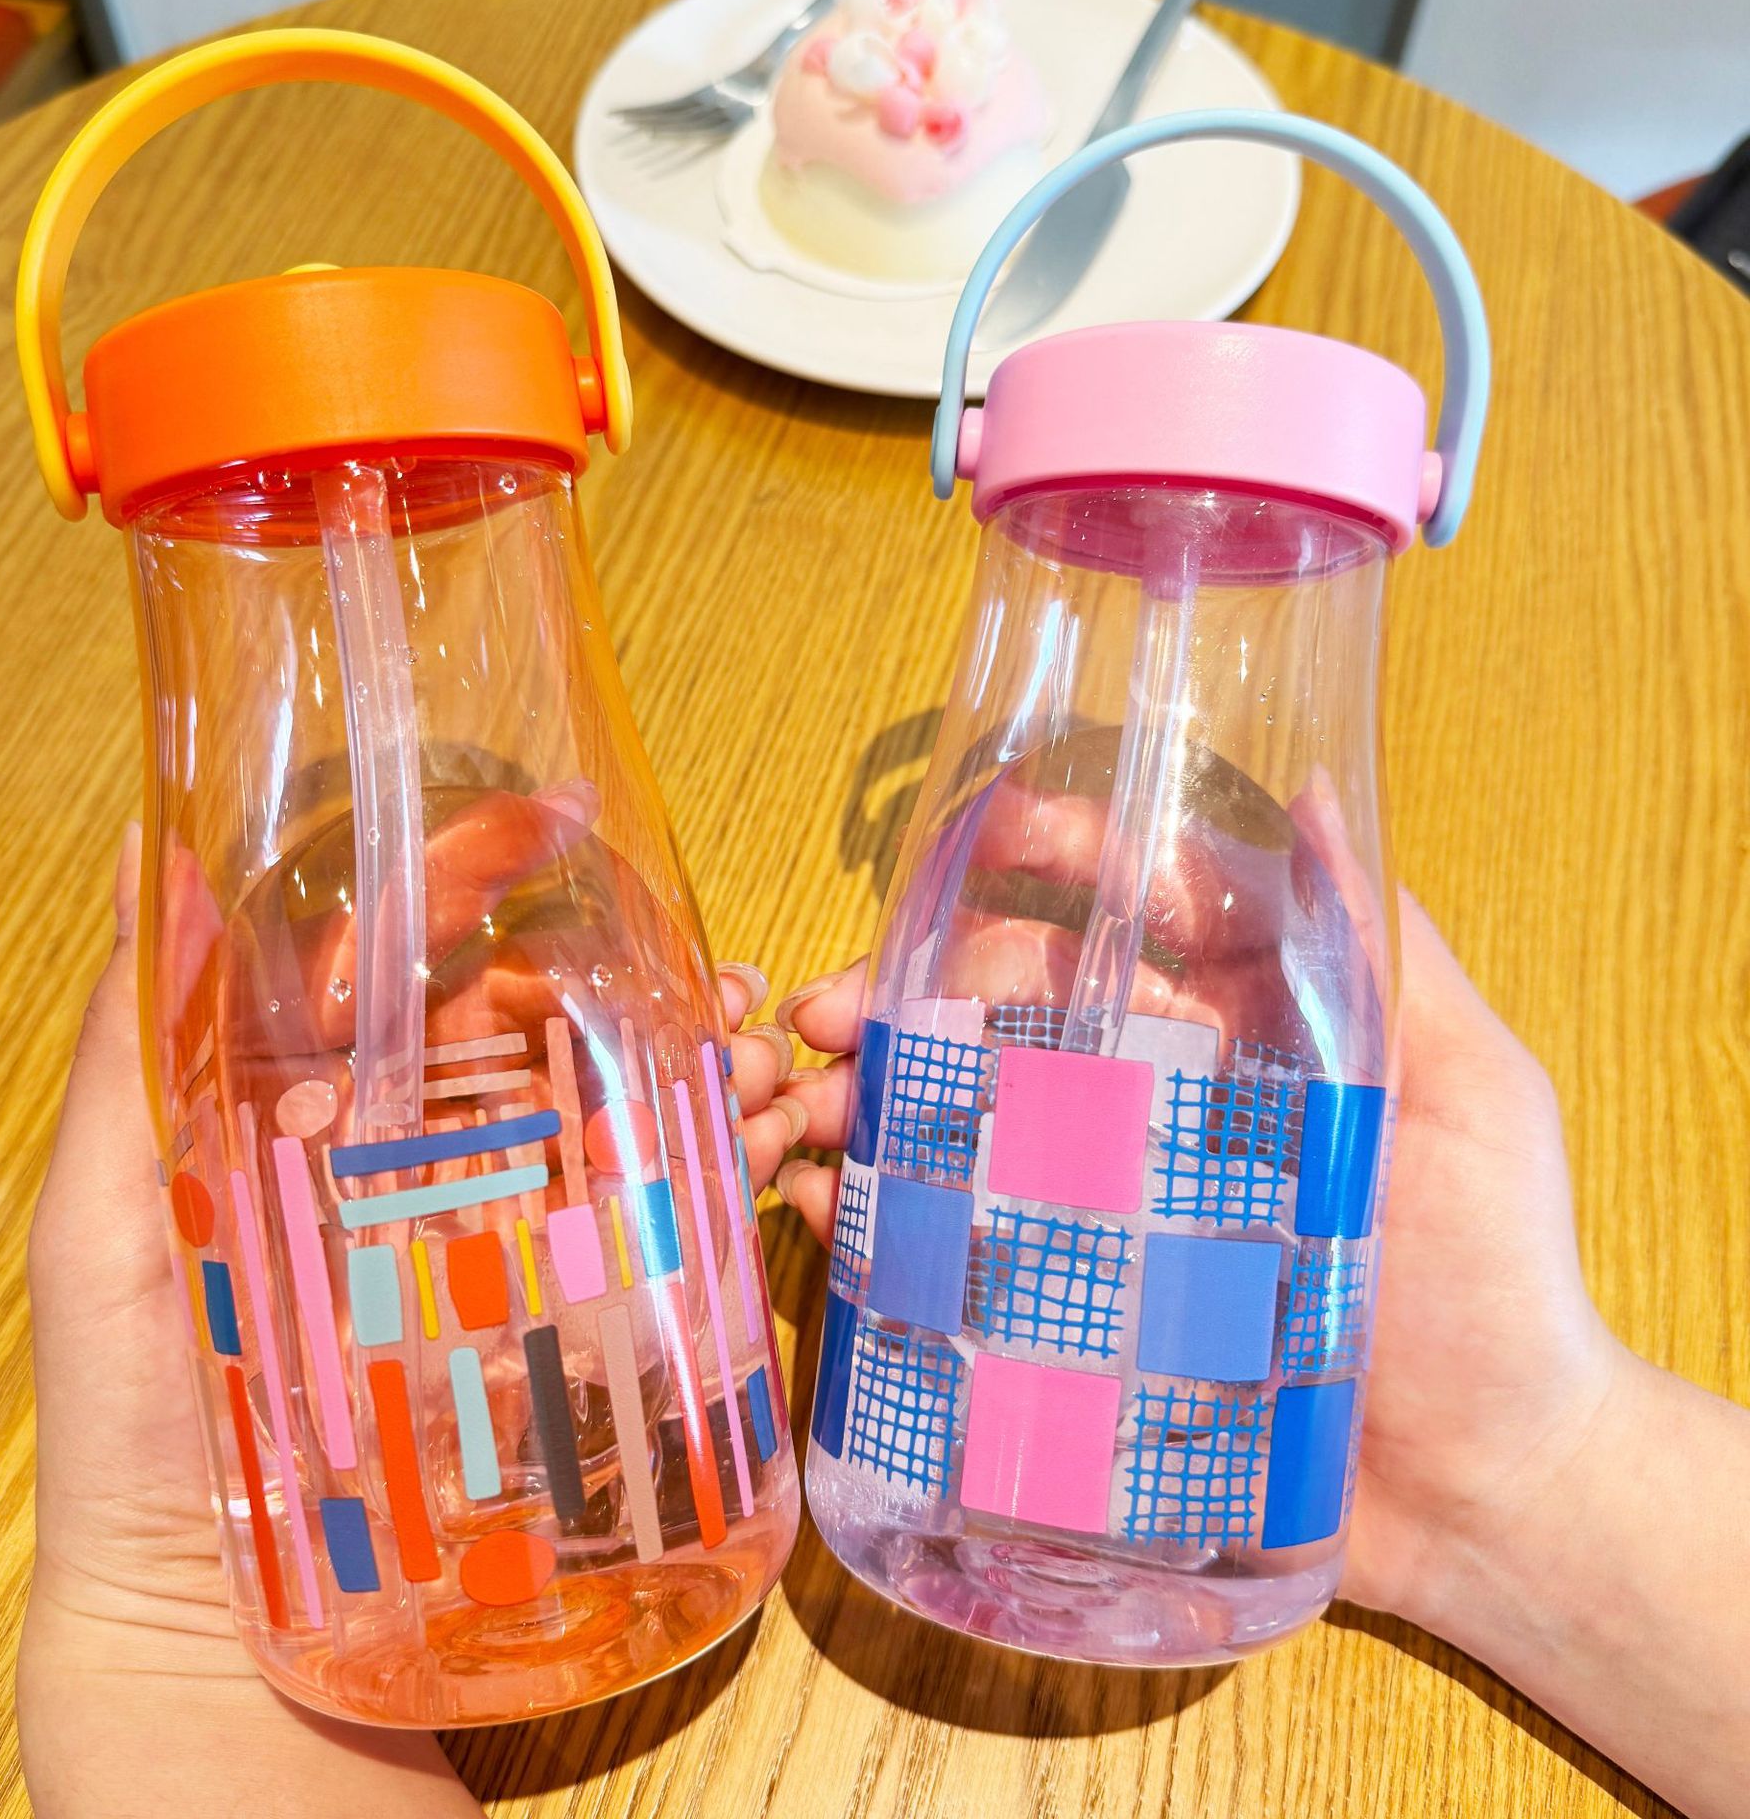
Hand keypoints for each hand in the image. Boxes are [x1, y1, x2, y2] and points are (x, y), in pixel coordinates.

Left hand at [18, 825, 802, 1817]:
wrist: (210, 1634)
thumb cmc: (134, 1420)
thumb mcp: (103, 1223)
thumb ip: (131, 1050)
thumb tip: (139, 849)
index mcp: (325, 1107)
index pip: (424, 969)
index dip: (496, 889)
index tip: (566, 828)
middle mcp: (423, 1160)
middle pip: (553, 1035)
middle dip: (648, 986)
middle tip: (727, 975)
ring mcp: (497, 1246)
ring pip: (620, 1119)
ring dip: (708, 1072)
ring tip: (770, 1061)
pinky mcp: (556, 1335)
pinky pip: (650, 1234)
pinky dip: (721, 1177)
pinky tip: (774, 1146)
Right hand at [766, 890, 1620, 1633]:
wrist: (1485, 1501)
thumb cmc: (1495, 1285)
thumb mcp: (1465, 1097)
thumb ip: (1389, 955)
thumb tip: (1317, 790)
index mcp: (1243, 1035)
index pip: (1130, 916)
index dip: (1054, 863)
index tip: (982, 835)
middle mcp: (1157, 1105)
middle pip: (1008, 1014)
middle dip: (905, 991)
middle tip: (819, 1014)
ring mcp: (1104, 1208)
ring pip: (960, 1120)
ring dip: (863, 1098)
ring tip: (795, 1113)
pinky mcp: (1069, 1309)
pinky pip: (952, 1247)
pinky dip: (872, 1215)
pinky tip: (817, 1202)